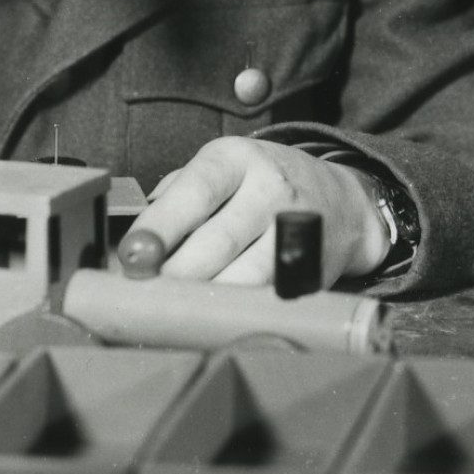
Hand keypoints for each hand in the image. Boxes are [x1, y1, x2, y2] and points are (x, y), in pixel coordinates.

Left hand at [129, 137, 392, 287]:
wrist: (341, 200)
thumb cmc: (258, 187)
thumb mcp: (220, 172)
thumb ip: (175, 198)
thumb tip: (133, 247)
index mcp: (236, 158)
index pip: (194, 193)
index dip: (159, 229)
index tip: (132, 258)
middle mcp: (271, 187)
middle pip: (215, 243)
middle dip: (174, 275)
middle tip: (146, 295)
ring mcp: (296, 228)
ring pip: (244, 276)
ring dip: (204, 299)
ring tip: (177, 310)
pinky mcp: (311, 265)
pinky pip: (267, 296)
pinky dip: (237, 311)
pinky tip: (216, 315)